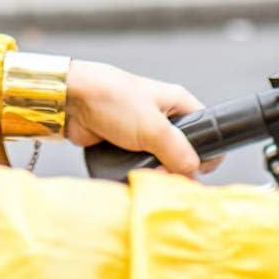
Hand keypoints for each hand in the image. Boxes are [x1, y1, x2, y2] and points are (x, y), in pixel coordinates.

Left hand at [64, 59, 211, 177]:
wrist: (70, 100)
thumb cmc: (111, 100)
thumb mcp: (152, 126)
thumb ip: (178, 152)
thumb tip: (192, 173)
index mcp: (177, 104)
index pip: (207, 130)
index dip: (206, 153)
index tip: (194, 171)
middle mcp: (163, 118)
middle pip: (184, 153)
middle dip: (177, 169)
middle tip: (164, 175)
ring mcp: (144, 132)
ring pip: (162, 162)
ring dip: (156, 174)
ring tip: (147, 178)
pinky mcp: (125, 145)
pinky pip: (140, 166)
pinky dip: (139, 175)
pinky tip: (134, 179)